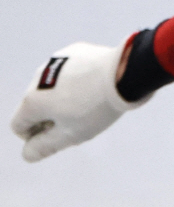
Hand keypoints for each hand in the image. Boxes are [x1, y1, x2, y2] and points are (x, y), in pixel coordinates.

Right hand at [10, 41, 148, 161]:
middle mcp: (37, 78)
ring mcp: (55, 62)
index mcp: (32, 101)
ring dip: (63, 99)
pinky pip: (70, 72)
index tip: (57, 138)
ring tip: (90, 105)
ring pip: (53, 87)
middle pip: (35, 106)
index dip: (35, 138)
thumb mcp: (71, 134)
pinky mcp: (73, 52)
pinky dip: (78, 82)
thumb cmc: (96, 108)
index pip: (18, 126)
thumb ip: (46, 146)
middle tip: (79, 123)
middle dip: (50, 118)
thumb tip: (27, 154)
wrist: (122, 74)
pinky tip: (97, 87)